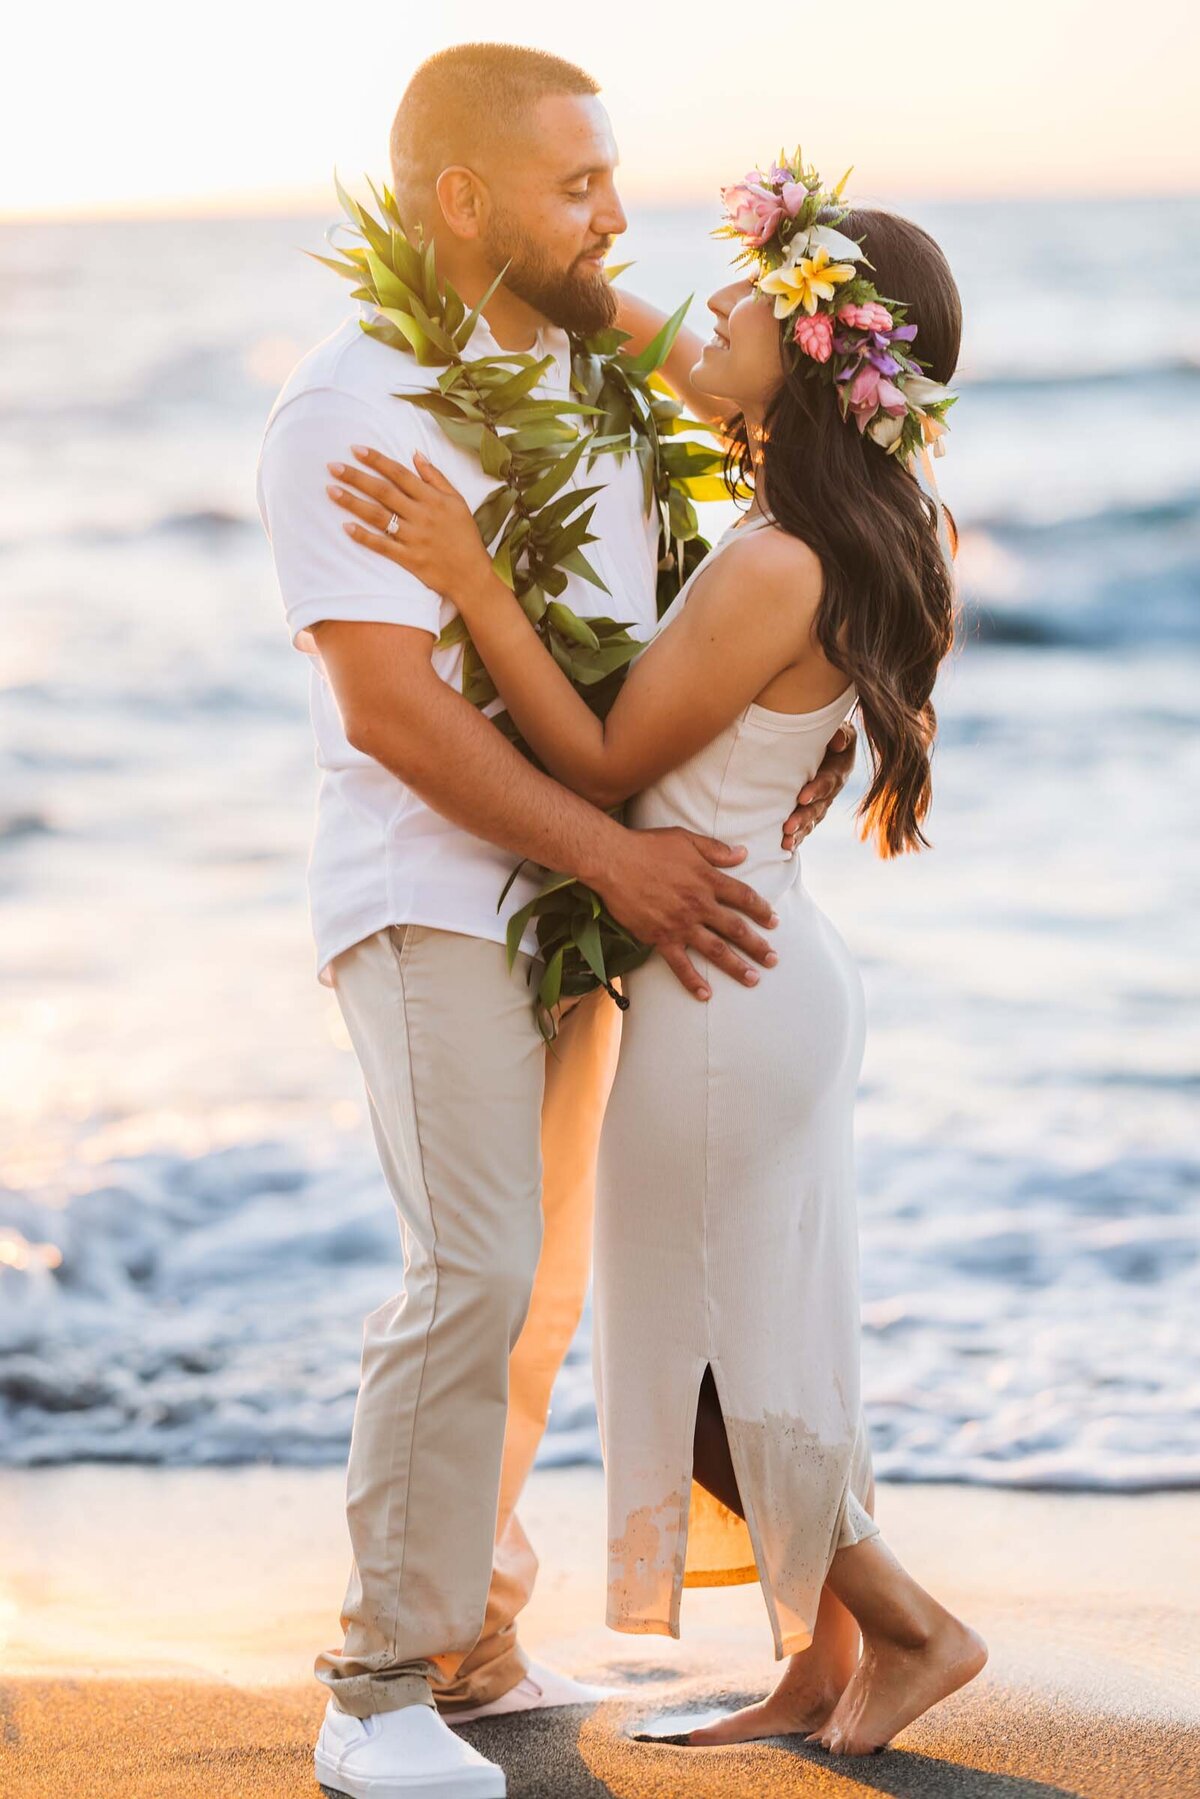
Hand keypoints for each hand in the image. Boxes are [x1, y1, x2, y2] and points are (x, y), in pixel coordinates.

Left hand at [326, 446, 491, 603]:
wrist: (472, 575)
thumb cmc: (465, 535)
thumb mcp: (457, 501)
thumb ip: (436, 477)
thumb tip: (416, 454)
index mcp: (432, 498)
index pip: (399, 473)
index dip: (377, 460)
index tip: (356, 449)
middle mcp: (421, 515)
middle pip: (383, 491)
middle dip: (356, 477)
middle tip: (332, 467)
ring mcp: (414, 537)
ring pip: (378, 516)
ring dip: (352, 503)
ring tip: (331, 490)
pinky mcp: (409, 558)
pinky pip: (382, 545)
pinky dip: (364, 537)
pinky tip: (346, 527)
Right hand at [595, 827, 778, 999]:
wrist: (613, 861)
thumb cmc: (648, 846)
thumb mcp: (686, 839)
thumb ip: (716, 849)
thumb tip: (742, 853)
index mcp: (708, 880)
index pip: (743, 897)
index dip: (761, 910)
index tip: (774, 921)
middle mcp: (699, 905)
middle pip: (736, 929)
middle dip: (757, 946)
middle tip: (773, 959)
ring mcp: (680, 924)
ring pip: (716, 950)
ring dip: (737, 967)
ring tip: (753, 980)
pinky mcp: (660, 938)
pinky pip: (680, 964)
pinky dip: (692, 981)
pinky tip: (705, 994)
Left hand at [781, 719, 856, 851]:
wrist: (830, 745)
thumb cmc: (831, 735)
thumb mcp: (842, 731)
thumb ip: (842, 734)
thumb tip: (837, 743)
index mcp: (838, 770)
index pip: (828, 782)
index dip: (816, 790)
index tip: (802, 798)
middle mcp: (831, 791)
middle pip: (818, 807)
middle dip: (803, 817)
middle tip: (788, 827)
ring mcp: (822, 803)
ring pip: (812, 820)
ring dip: (799, 832)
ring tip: (786, 842)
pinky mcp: (813, 811)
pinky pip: (807, 827)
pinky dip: (798, 837)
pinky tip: (786, 847)